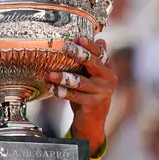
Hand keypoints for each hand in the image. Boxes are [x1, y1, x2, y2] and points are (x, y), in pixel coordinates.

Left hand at [46, 37, 116, 154]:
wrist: (93, 121)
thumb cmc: (89, 94)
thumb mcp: (92, 76)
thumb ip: (94, 60)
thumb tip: (100, 39)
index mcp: (108, 68)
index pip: (100, 53)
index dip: (90, 45)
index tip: (78, 39)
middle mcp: (108, 79)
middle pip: (93, 63)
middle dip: (79, 54)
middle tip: (65, 48)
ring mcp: (102, 92)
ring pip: (80, 81)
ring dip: (63, 77)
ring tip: (49, 73)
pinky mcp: (93, 104)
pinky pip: (74, 96)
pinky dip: (61, 91)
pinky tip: (50, 87)